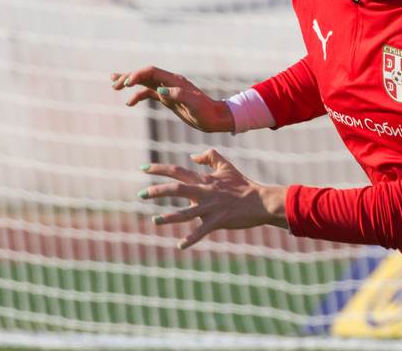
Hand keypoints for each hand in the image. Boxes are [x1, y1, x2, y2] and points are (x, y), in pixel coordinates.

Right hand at [111, 66, 233, 132]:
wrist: (214, 118)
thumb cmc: (206, 111)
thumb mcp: (194, 104)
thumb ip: (178, 95)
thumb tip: (159, 91)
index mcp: (174, 80)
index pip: (151, 72)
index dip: (137, 75)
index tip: (126, 84)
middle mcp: (169, 82)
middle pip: (144, 74)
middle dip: (128, 77)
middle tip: (114, 84)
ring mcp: (167, 89)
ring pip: (144, 82)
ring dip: (130, 83)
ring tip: (115, 86)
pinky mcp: (167, 98)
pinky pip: (148, 94)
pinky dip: (137, 96)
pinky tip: (129, 103)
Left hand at [140, 148, 288, 249]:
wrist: (260, 201)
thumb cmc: (242, 184)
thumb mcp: (226, 165)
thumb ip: (209, 156)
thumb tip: (192, 157)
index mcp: (204, 180)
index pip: (177, 171)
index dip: (159, 168)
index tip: (143, 168)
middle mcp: (204, 192)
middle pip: (177, 189)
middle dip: (157, 191)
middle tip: (141, 194)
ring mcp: (210, 208)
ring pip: (185, 213)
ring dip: (169, 217)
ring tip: (154, 220)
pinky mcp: (217, 221)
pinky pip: (201, 232)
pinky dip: (191, 239)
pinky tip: (180, 245)